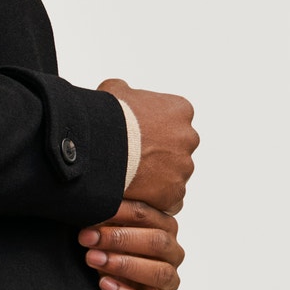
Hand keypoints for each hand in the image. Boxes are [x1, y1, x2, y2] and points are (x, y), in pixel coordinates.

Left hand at [76, 199, 183, 289]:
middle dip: (120, 239)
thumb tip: (91, 200)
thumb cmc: (99, 254)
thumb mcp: (99, 235)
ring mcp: (168, 282)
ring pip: (159, 273)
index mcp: (162, 228)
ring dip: (124, 264)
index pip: (147, 215)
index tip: (92, 214)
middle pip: (157, 241)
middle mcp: (171, 253)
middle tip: (88, 238)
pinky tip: (106, 285)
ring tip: (93, 259)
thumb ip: (102, 219)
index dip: (120, 213)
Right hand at [97, 77, 198, 215]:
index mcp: (179, 110)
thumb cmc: (107, 118)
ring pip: (173, 175)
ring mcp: (183, 166)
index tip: (138, 136)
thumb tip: (122, 93)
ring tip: (130, 179)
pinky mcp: (174, 192)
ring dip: (156, 177)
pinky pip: (168, 199)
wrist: (101, 145)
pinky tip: (135, 195)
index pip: (173, 121)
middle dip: (159, 154)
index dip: (154, 130)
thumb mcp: (114, 90)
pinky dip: (154, 199)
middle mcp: (188, 137)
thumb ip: (126, 92)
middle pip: (176, 149)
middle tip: (133, 159)